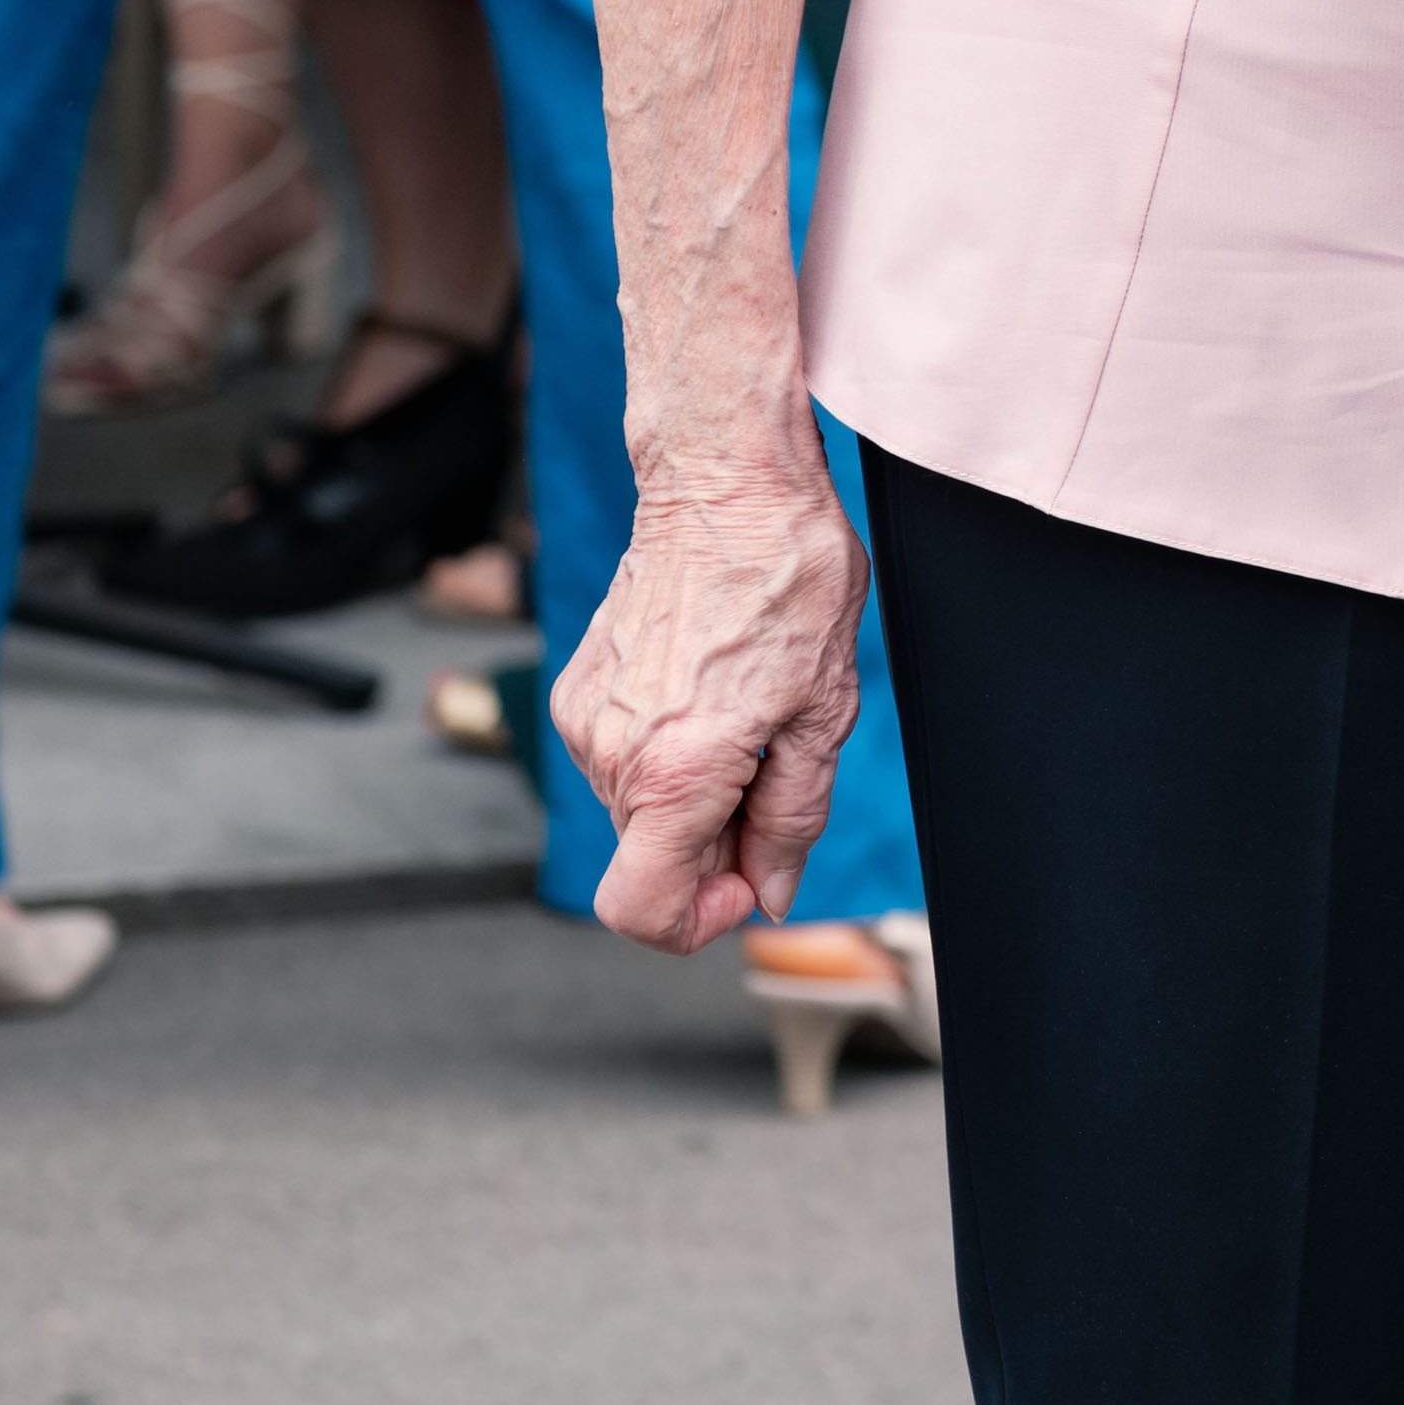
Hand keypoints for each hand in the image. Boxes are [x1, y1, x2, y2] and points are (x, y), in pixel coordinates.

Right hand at [552, 465, 866, 952]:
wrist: (727, 485)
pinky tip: (715, 689)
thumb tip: (769, 890)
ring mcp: (584, 719)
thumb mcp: (825, 709)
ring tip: (750, 710)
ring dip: (696, 789)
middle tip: (776, 766)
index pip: (641, 910)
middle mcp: (610, 752)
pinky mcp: (577, 689)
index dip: (698, 919)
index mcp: (674, 769)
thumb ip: (792, 816)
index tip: (747, 878)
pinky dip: (668, 750)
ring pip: (639, 806)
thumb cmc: (789, 577)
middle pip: (651, 856)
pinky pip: (623, 756)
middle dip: (716, 841)